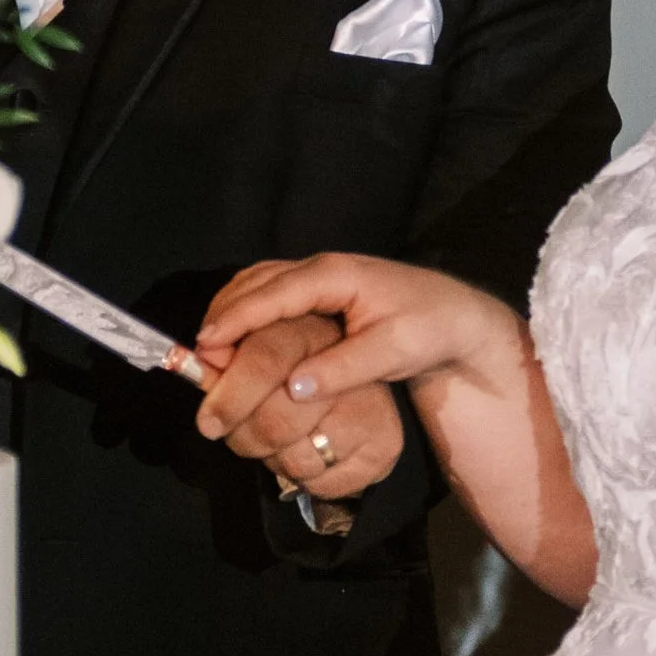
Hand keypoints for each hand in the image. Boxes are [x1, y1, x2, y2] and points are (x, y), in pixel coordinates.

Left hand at [193, 292, 403, 500]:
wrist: (361, 386)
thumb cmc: (296, 370)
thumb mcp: (260, 351)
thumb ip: (229, 358)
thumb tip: (202, 363)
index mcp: (312, 333)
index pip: (265, 360)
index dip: (231, 394)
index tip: (208, 422)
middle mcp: (348, 369)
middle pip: (277, 422)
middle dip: (245, 437)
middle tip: (239, 434)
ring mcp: (372, 412)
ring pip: (296, 461)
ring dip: (274, 459)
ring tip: (280, 440)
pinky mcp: (383, 449)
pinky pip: (320, 485)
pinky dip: (305, 480)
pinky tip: (309, 453)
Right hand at [198, 254, 528, 422]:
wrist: (455, 316)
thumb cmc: (427, 330)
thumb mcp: (393, 353)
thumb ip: (344, 369)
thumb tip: (294, 388)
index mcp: (335, 275)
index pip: (274, 293)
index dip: (237, 319)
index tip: (207, 345)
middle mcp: (321, 267)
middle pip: (256, 282)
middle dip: (223, 315)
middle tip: (199, 358)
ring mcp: (318, 274)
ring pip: (258, 282)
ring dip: (230, 311)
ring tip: (209, 351)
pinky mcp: (318, 287)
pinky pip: (269, 290)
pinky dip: (245, 309)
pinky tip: (235, 339)